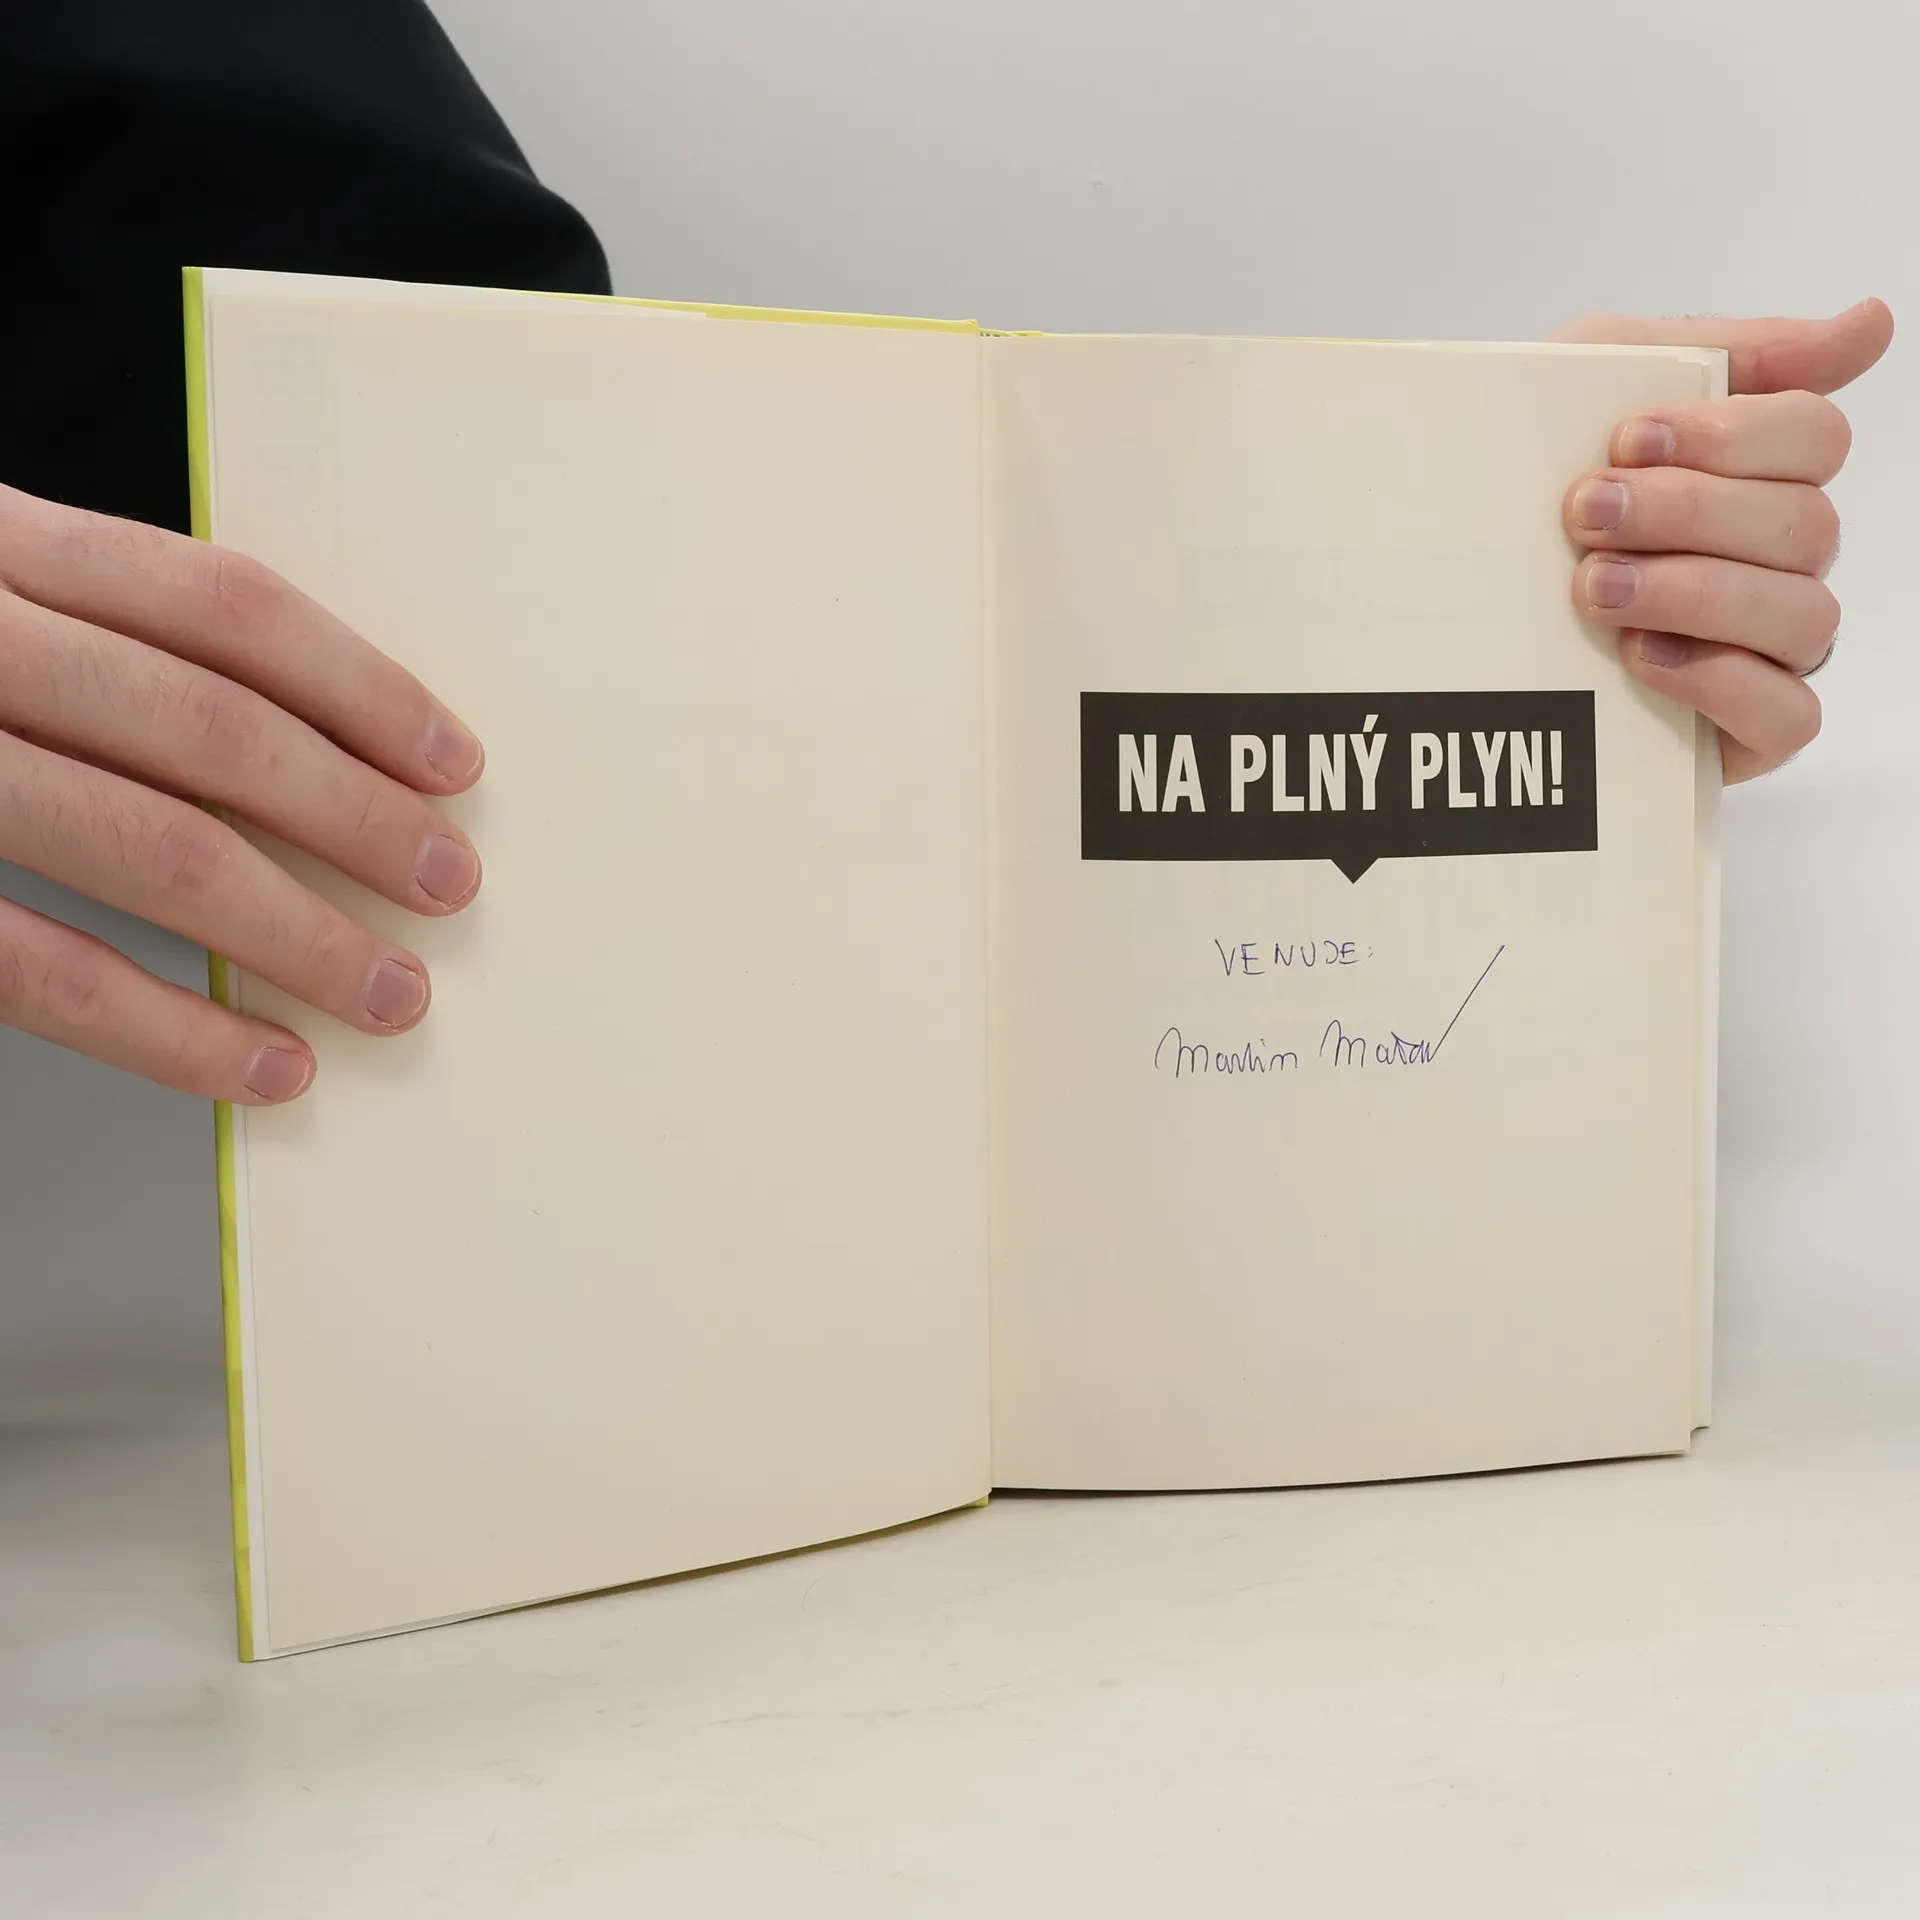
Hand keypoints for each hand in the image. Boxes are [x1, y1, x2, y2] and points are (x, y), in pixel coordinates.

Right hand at [0, 486, 484, 1104]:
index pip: (219, 601)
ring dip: (291, 936)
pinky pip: (34, 967)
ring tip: (387, 995)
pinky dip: (166, 1032)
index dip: (358, 685)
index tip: (455, 764)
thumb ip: (95, 640)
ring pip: (142, 845)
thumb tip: (311, 749)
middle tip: (447, 889)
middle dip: (351, 818)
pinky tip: (257, 1068)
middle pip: (204, 726)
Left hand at [1553, 299, 1892, 780]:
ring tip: (1593, 591)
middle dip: (1688, 512)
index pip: (1813, 437)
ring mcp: (1769, 648)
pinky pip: (1789, 714)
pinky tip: (1639, 657)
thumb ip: (1724, 348)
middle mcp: (1778, 561)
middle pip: (1806, 523)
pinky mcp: (1747, 732)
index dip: (1731, 434)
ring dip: (1693, 592)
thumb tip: (1874, 322)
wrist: (1442, 614)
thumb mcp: (1594, 386)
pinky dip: (1721, 682)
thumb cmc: (1526, 494)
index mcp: (1756, 477)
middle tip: (1584, 515)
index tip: (1625, 439)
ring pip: (1803, 614)